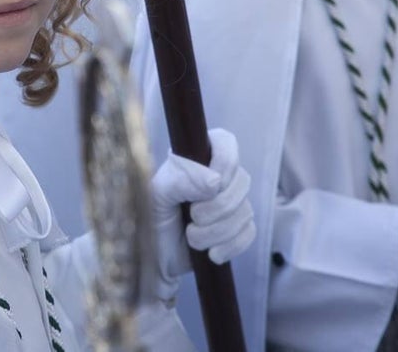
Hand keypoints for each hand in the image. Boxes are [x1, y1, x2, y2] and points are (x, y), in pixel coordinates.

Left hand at [151, 128, 255, 299]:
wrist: (152, 255)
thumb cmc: (149, 217)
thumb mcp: (155, 194)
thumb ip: (179, 180)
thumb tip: (215, 182)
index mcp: (196, 158)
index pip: (225, 142)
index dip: (225, 162)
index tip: (211, 185)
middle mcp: (217, 176)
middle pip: (241, 182)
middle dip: (218, 208)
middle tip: (193, 217)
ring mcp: (230, 202)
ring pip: (245, 211)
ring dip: (218, 231)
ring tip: (193, 239)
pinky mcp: (237, 228)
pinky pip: (249, 233)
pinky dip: (230, 245)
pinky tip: (212, 253)